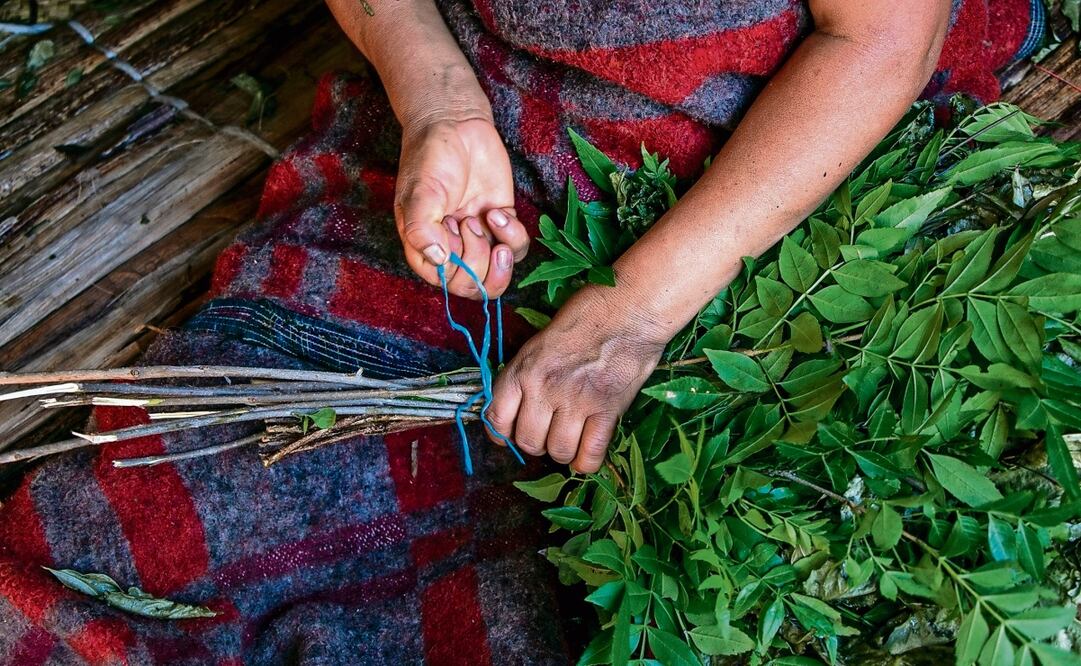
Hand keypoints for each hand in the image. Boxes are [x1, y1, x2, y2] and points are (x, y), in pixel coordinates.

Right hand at [394, 114, 529, 298]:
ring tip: (486, 218)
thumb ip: (422, 228)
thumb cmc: (428, 157)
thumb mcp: (419, 193)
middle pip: (475, 285)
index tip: (450, 232)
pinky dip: (513, 234)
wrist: (455, 124)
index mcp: (426, 247)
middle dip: (478, 260)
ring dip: (498, 254)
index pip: (446, 282)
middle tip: (468, 223)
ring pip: (499, 274)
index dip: (456, 268)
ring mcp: (480, 236)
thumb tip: (438, 260)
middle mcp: (453, 247)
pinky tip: (497, 210)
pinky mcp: (503, 222)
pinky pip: (517, 247)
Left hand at [486, 290, 666, 472]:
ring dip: (563, 450)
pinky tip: (589, 449)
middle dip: (536, 442)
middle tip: (549, 430)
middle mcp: (544, 389)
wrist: (629, 308)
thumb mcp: (540, 341)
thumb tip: (518, 408)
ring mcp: (576, 402)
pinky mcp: (607, 410)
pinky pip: (590, 455)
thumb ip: (527, 374)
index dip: (503, 433)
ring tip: (571, 436)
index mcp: (523, 369)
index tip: (513, 432)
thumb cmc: (586, 317)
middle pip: (528, 441)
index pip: (497, 419)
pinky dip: (587, 460)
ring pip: (558, 451)